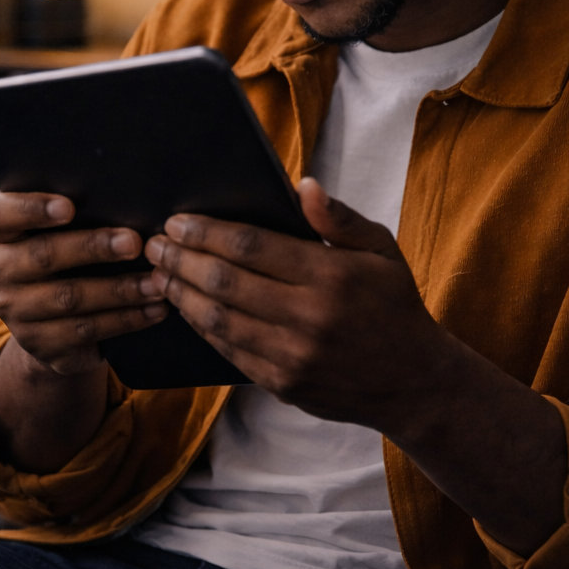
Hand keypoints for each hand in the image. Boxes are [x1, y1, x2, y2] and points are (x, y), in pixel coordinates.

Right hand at [0, 192, 166, 376]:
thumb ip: (82, 216)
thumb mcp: (64, 235)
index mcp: (2, 234)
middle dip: (92, 248)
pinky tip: (153, 310)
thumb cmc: (69, 259)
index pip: (0, 214)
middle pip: (43, 255)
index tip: (70, 206)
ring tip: (156, 283)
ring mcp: (15, 312)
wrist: (55, 325)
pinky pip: (85, 330)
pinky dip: (125, 319)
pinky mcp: (38, 343)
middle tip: (134, 243)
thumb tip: (130, 204)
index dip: (32, 208)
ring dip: (118, 290)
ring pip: (68, 298)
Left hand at [145, 177, 566, 554]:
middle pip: (225, 282)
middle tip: (154, 244)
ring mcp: (292, 355)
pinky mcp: (282, 384)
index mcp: (331, 276)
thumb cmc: (394, 306)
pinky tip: (186, 308)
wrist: (414, 383)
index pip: (252, 247)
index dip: (207, 232)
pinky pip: (229, 351)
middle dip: (181, 259)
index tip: (178, 221)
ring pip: (218, 320)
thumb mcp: (381, 250)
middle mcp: (308, 317)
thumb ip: (338, 218)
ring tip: (159, 273)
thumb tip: (301, 185)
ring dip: (182, 293)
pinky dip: (201, 327)